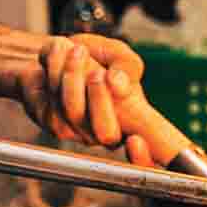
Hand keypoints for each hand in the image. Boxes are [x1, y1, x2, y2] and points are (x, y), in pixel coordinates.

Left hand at [24, 34, 155, 166]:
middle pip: (107, 134)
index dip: (144, 156)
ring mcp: (81, 132)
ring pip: (75, 113)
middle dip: (100, 98)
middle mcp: (110, 131)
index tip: (135, 142)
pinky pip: (52, 104)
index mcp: (136, 117)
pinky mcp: (53, 123)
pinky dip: (54, 72)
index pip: (155, 150)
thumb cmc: (93, 56)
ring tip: (75, 50)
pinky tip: (58, 54)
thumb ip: (127, 65)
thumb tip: (118, 82)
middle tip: (98, 72)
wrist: (57, 52)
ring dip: (72, 74)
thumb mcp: (119, 55)